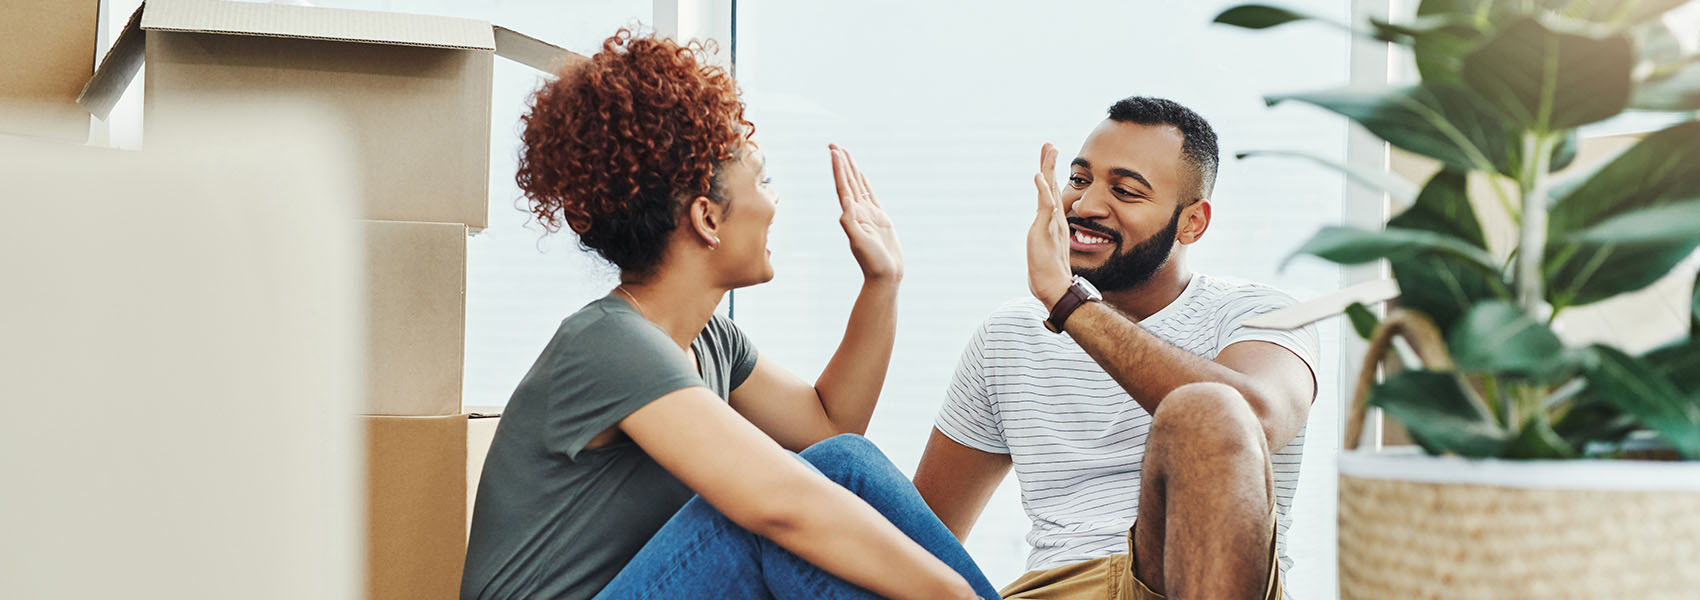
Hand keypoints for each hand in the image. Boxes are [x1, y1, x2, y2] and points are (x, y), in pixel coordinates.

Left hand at [830, 145, 902, 281]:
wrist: (884, 275)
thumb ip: (850, 223)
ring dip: (851, 170)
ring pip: (858, 185)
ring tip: (845, 153)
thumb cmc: (872, 262)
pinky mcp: (879, 218)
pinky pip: (870, 195)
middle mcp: (857, 212)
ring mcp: (867, 214)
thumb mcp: (859, 242)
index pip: (843, 186)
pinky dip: (864, 183)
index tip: (834, 152)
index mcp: (851, 215)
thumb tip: (845, 204)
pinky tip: (860, 175)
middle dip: (841, 163)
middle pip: (848, 181)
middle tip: (833, 145)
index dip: (838, 168)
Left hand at [1028, 143, 1072, 308]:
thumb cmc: (1049, 273)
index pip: (1051, 193)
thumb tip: (1043, 239)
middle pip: (1052, 185)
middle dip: (1050, 164)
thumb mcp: (1045, 251)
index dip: (1050, 175)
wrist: (1055, 288)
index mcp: (1054, 222)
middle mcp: (1055, 219)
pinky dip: (1043, 191)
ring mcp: (1051, 223)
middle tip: (1049, 144)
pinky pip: (1045, 207)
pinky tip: (1038, 177)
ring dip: (1049, 169)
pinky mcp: (1046, 230)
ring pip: (1051, 190)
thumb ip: (1045, 241)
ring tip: (1049, 150)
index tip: (1049, 158)